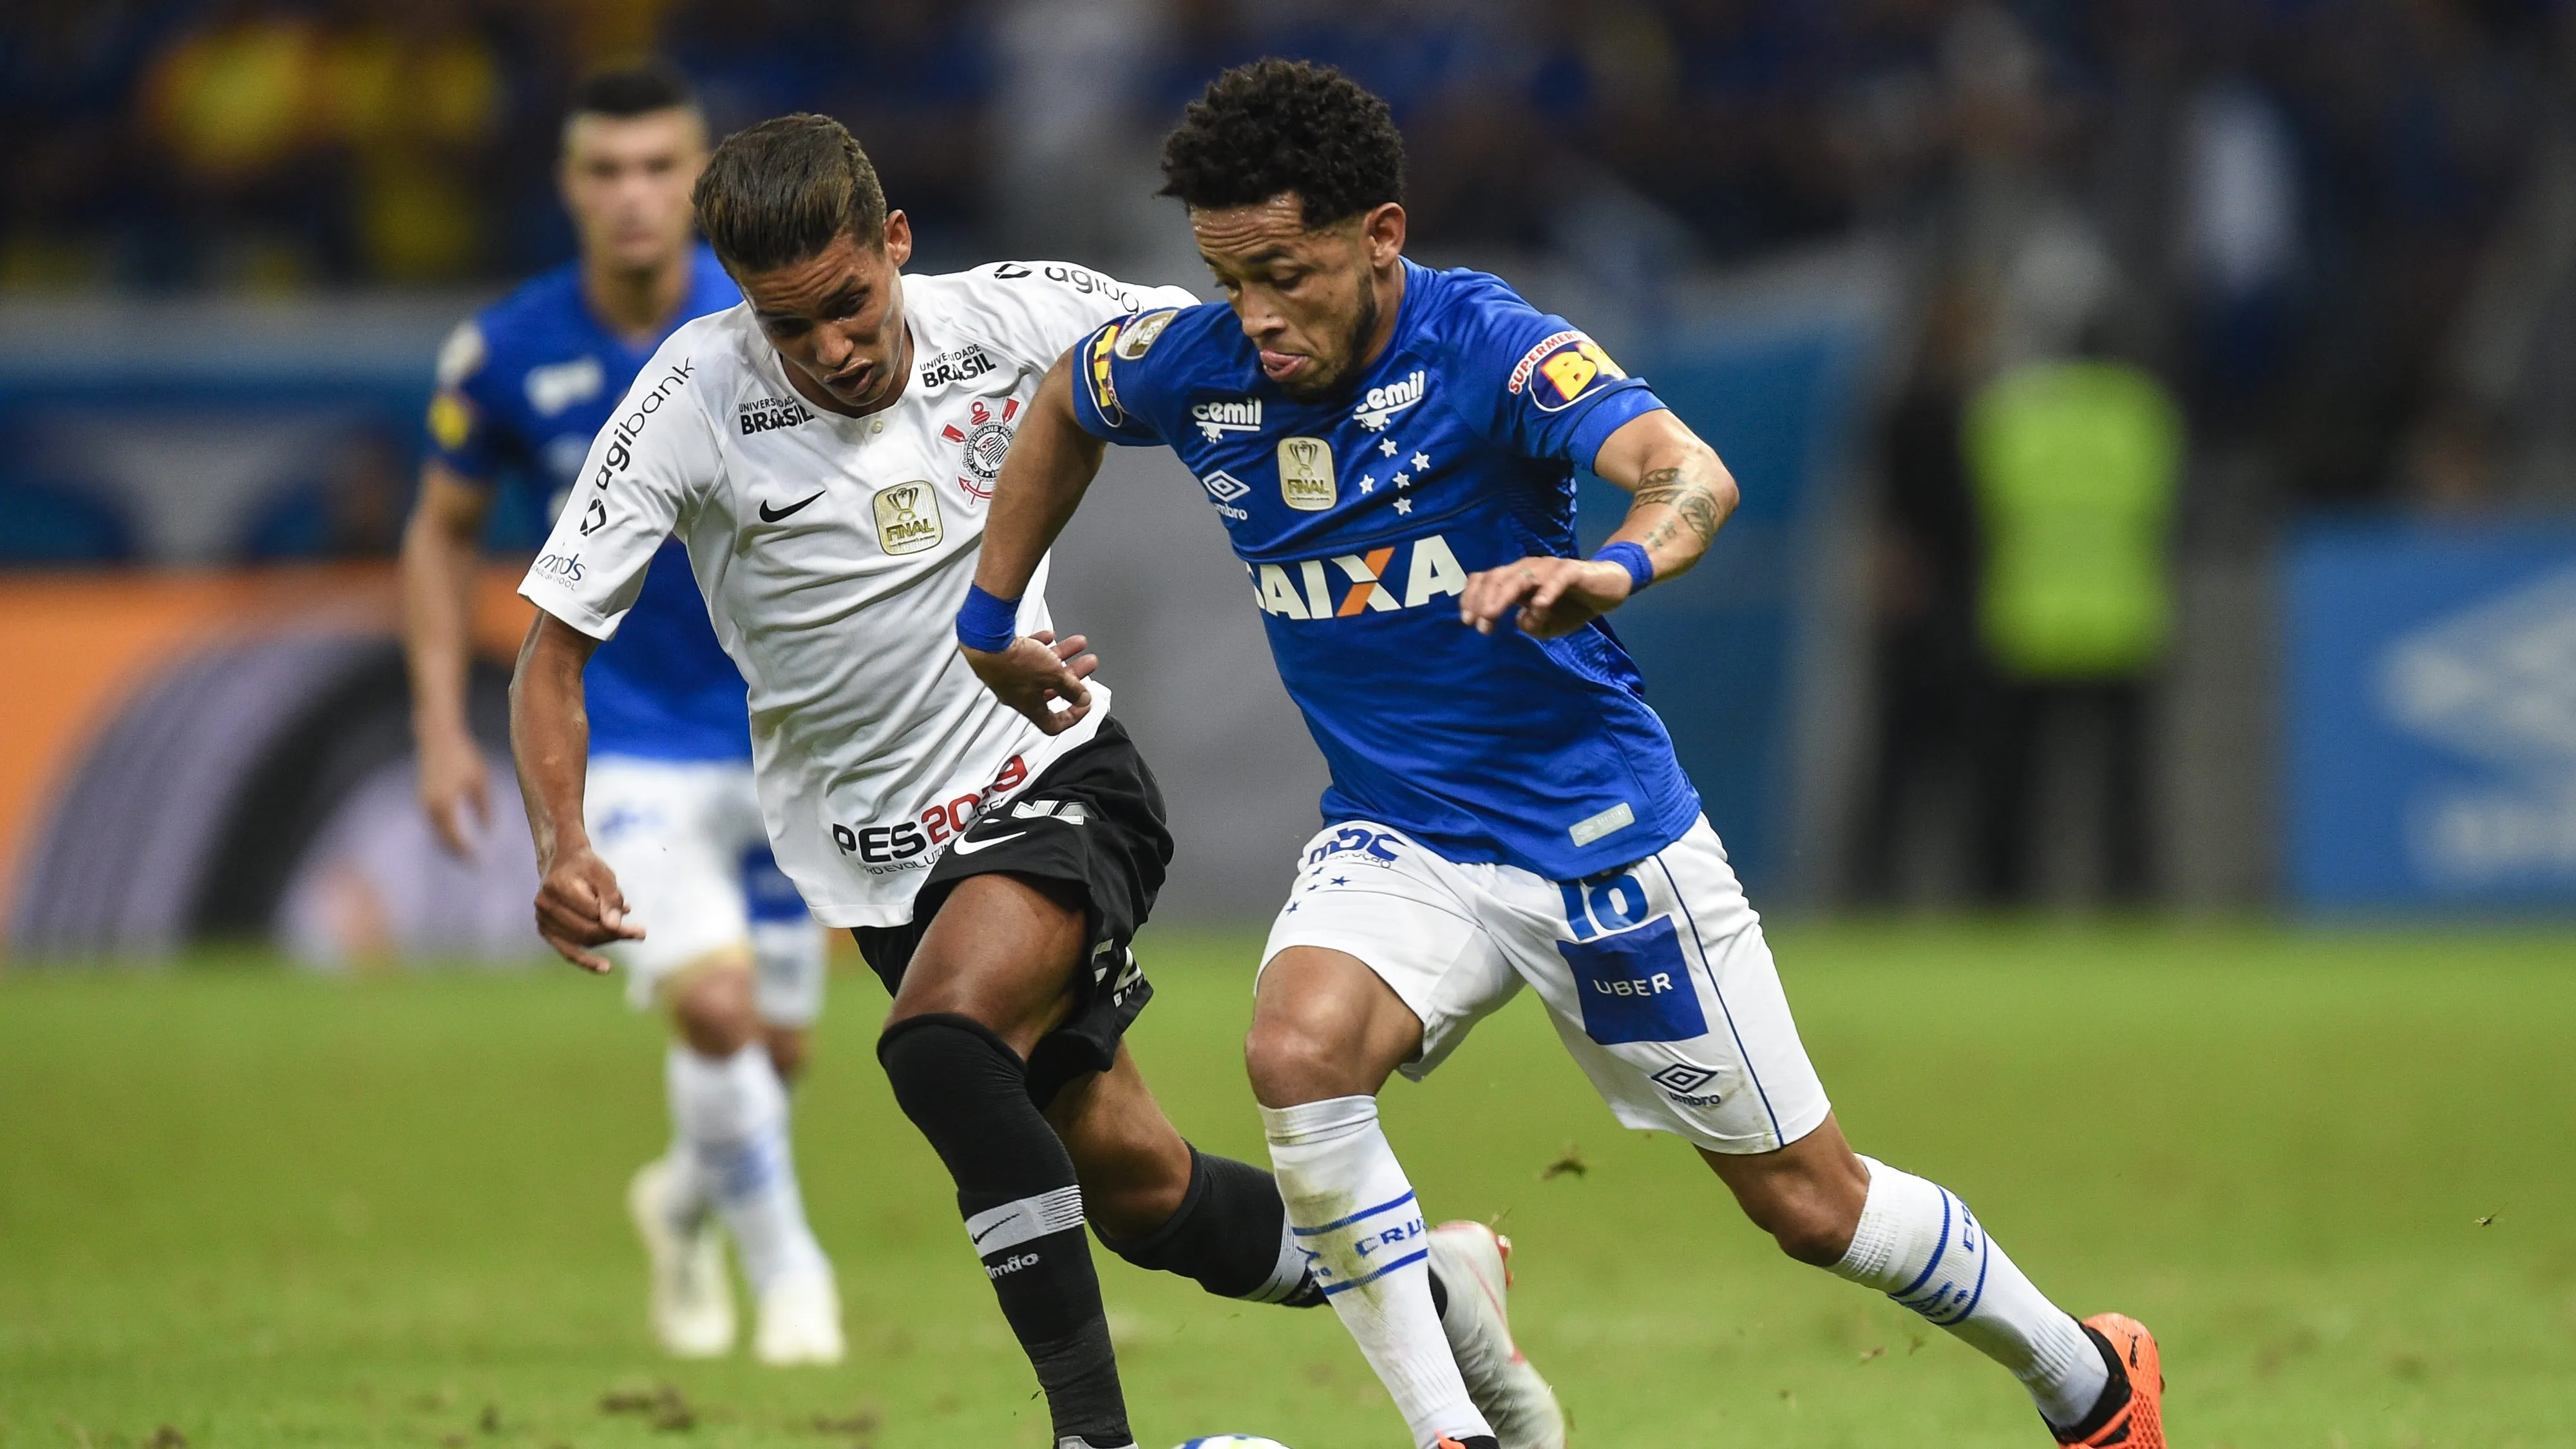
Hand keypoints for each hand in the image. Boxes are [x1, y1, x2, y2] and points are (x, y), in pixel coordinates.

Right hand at [417, 726, 490, 858]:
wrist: (438, 737)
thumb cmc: (464, 757)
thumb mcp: (480, 782)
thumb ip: (485, 808)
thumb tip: (490, 832)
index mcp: (444, 805)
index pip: (454, 839)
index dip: (466, 854)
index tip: (480, 864)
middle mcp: (429, 808)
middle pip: (442, 841)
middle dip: (457, 854)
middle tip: (474, 865)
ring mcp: (423, 803)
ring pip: (435, 833)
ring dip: (449, 845)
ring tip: (467, 854)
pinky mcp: (422, 798)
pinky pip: (432, 824)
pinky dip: (443, 833)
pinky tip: (456, 836)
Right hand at [532, 844, 643, 972]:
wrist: (563, 864)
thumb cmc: (587, 867)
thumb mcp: (604, 875)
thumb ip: (611, 899)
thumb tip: (614, 927)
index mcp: (557, 886)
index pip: (593, 912)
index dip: (616, 919)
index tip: (637, 923)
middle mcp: (545, 904)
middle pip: (587, 930)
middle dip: (615, 933)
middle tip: (640, 933)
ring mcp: (542, 919)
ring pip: (582, 941)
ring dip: (607, 939)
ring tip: (628, 933)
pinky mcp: (546, 930)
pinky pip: (567, 951)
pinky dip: (586, 960)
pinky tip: (605, 968)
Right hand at [962, 629, 1098, 735]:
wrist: (985, 640)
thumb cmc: (1013, 662)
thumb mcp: (1054, 676)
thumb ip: (1072, 689)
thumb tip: (1083, 698)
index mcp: (1029, 706)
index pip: (1052, 724)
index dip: (1072, 717)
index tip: (1083, 704)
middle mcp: (1018, 694)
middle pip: (1051, 690)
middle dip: (1072, 677)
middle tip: (1087, 666)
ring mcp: (1009, 676)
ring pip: (1041, 669)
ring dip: (1062, 657)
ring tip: (1077, 644)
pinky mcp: (1003, 658)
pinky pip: (1026, 653)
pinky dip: (1039, 646)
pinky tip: (1048, 636)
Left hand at [1458, 556, 1633, 637]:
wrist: (1607, 590)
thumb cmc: (1571, 606)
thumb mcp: (1547, 625)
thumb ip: (1531, 626)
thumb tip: (1522, 623)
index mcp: (1516, 578)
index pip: (1486, 580)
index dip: (1472, 598)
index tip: (1467, 622)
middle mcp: (1528, 568)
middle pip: (1497, 577)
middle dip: (1483, 601)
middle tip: (1479, 624)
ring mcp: (1549, 567)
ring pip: (1520, 577)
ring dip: (1503, 597)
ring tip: (1491, 615)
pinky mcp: (1572, 571)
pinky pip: (1557, 579)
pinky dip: (1546, 591)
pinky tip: (1539, 605)